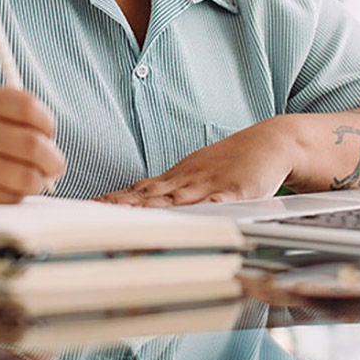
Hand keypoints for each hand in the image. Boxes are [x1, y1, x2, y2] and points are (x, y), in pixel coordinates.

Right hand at [0, 86, 63, 202]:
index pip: (28, 108)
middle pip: (32, 146)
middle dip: (53, 159)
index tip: (49, 133)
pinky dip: (19, 195)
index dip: (48, 123)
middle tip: (56, 164)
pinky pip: (8, 197)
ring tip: (37, 178)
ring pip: (25, 177)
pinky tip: (12, 187)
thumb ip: (14, 110)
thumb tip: (52, 139)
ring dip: (40, 180)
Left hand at [96, 120, 294, 206]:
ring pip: (177, 199)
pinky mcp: (236, 191)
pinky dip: (204, 209)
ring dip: (152, 208)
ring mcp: (210, 185)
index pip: (138, 192)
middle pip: (150, 196)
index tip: (90, 208)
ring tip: (129, 216)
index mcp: (177, 179)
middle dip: (124, 206)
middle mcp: (188, 181)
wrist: (269, 143)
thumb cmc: (232, 163)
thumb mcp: (195, 175)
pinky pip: (219, 201)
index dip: (115, 200)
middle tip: (97, 214)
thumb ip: (169, 191)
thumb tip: (138, 201)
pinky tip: (193, 215)